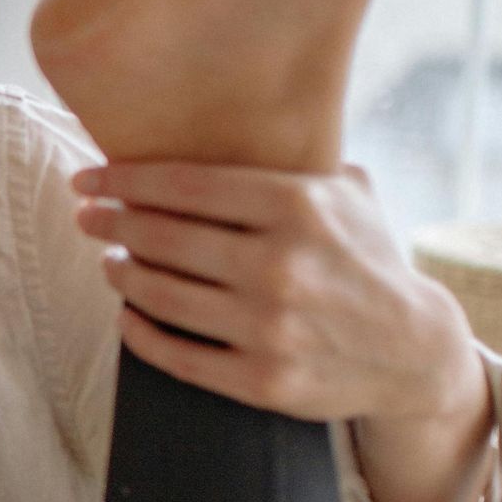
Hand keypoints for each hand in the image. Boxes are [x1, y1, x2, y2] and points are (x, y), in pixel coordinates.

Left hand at [73, 159, 495, 501]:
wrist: (413, 351)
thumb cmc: (366, 261)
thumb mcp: (346, 197)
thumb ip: (291, 161)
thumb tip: (216, 121)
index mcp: (297, 206)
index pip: (184, 185)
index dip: (124, 181)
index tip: (87, 180)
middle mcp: (280, 265)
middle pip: (161, 238)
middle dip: (111, 224)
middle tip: (88, 219)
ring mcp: (269, 327)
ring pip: (160, 296)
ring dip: (122, 276)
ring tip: (111, 263)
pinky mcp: (261, 381)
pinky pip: (175, 355)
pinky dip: (139, 333)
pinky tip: (127, 316)